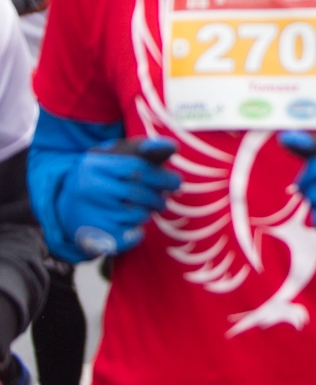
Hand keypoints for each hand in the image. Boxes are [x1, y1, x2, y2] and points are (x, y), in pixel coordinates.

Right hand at [57, 138, 180, 257]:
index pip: (136, 168)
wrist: (69, 209)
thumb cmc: (106, 178)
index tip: (177, 182)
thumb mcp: (120, 157)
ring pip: (136, 214)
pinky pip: (131, 235)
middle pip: (138, 193)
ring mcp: (88, 214)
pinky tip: (131, 226)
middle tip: (164, 199)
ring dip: (147, 212)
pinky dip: (139, 231)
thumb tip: (172, 146)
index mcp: (93, 164)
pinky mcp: (93, 238)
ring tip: (142, 209)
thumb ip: (147, 150)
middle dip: (158, 197)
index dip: (161, 176)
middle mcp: (87, 188)